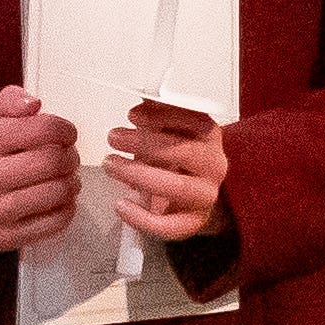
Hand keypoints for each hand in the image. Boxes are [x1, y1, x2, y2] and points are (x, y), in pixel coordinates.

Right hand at [0, 88, 82, 252]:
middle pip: (53, 162)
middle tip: (68, 157)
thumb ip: (11, 101)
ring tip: (65, 178)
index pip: (43, 129)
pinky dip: (67, 208)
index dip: (65, 130)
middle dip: (71, 157)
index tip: (66, 134)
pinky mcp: (5, 236)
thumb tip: (33, 103)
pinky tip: (60, 200)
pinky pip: (54, 222)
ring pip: (56, 192)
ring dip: (71, 182)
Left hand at [103, 96, 230, 244]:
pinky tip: (120, 205)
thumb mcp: (168, 132)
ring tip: (111, 165)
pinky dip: (142, 217)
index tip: (133, 115)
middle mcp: (214, 165)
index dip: (163, 117)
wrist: (194, 195)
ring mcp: (206, 195)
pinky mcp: (194, 221)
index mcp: (209, 137)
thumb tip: (142, 98)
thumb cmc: (175, 156)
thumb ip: (157, 116)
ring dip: (140, 175)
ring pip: (179, 187)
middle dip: (144, 144)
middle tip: (113, 137)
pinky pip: (171, 225)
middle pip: (185, 152)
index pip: (195, 121)